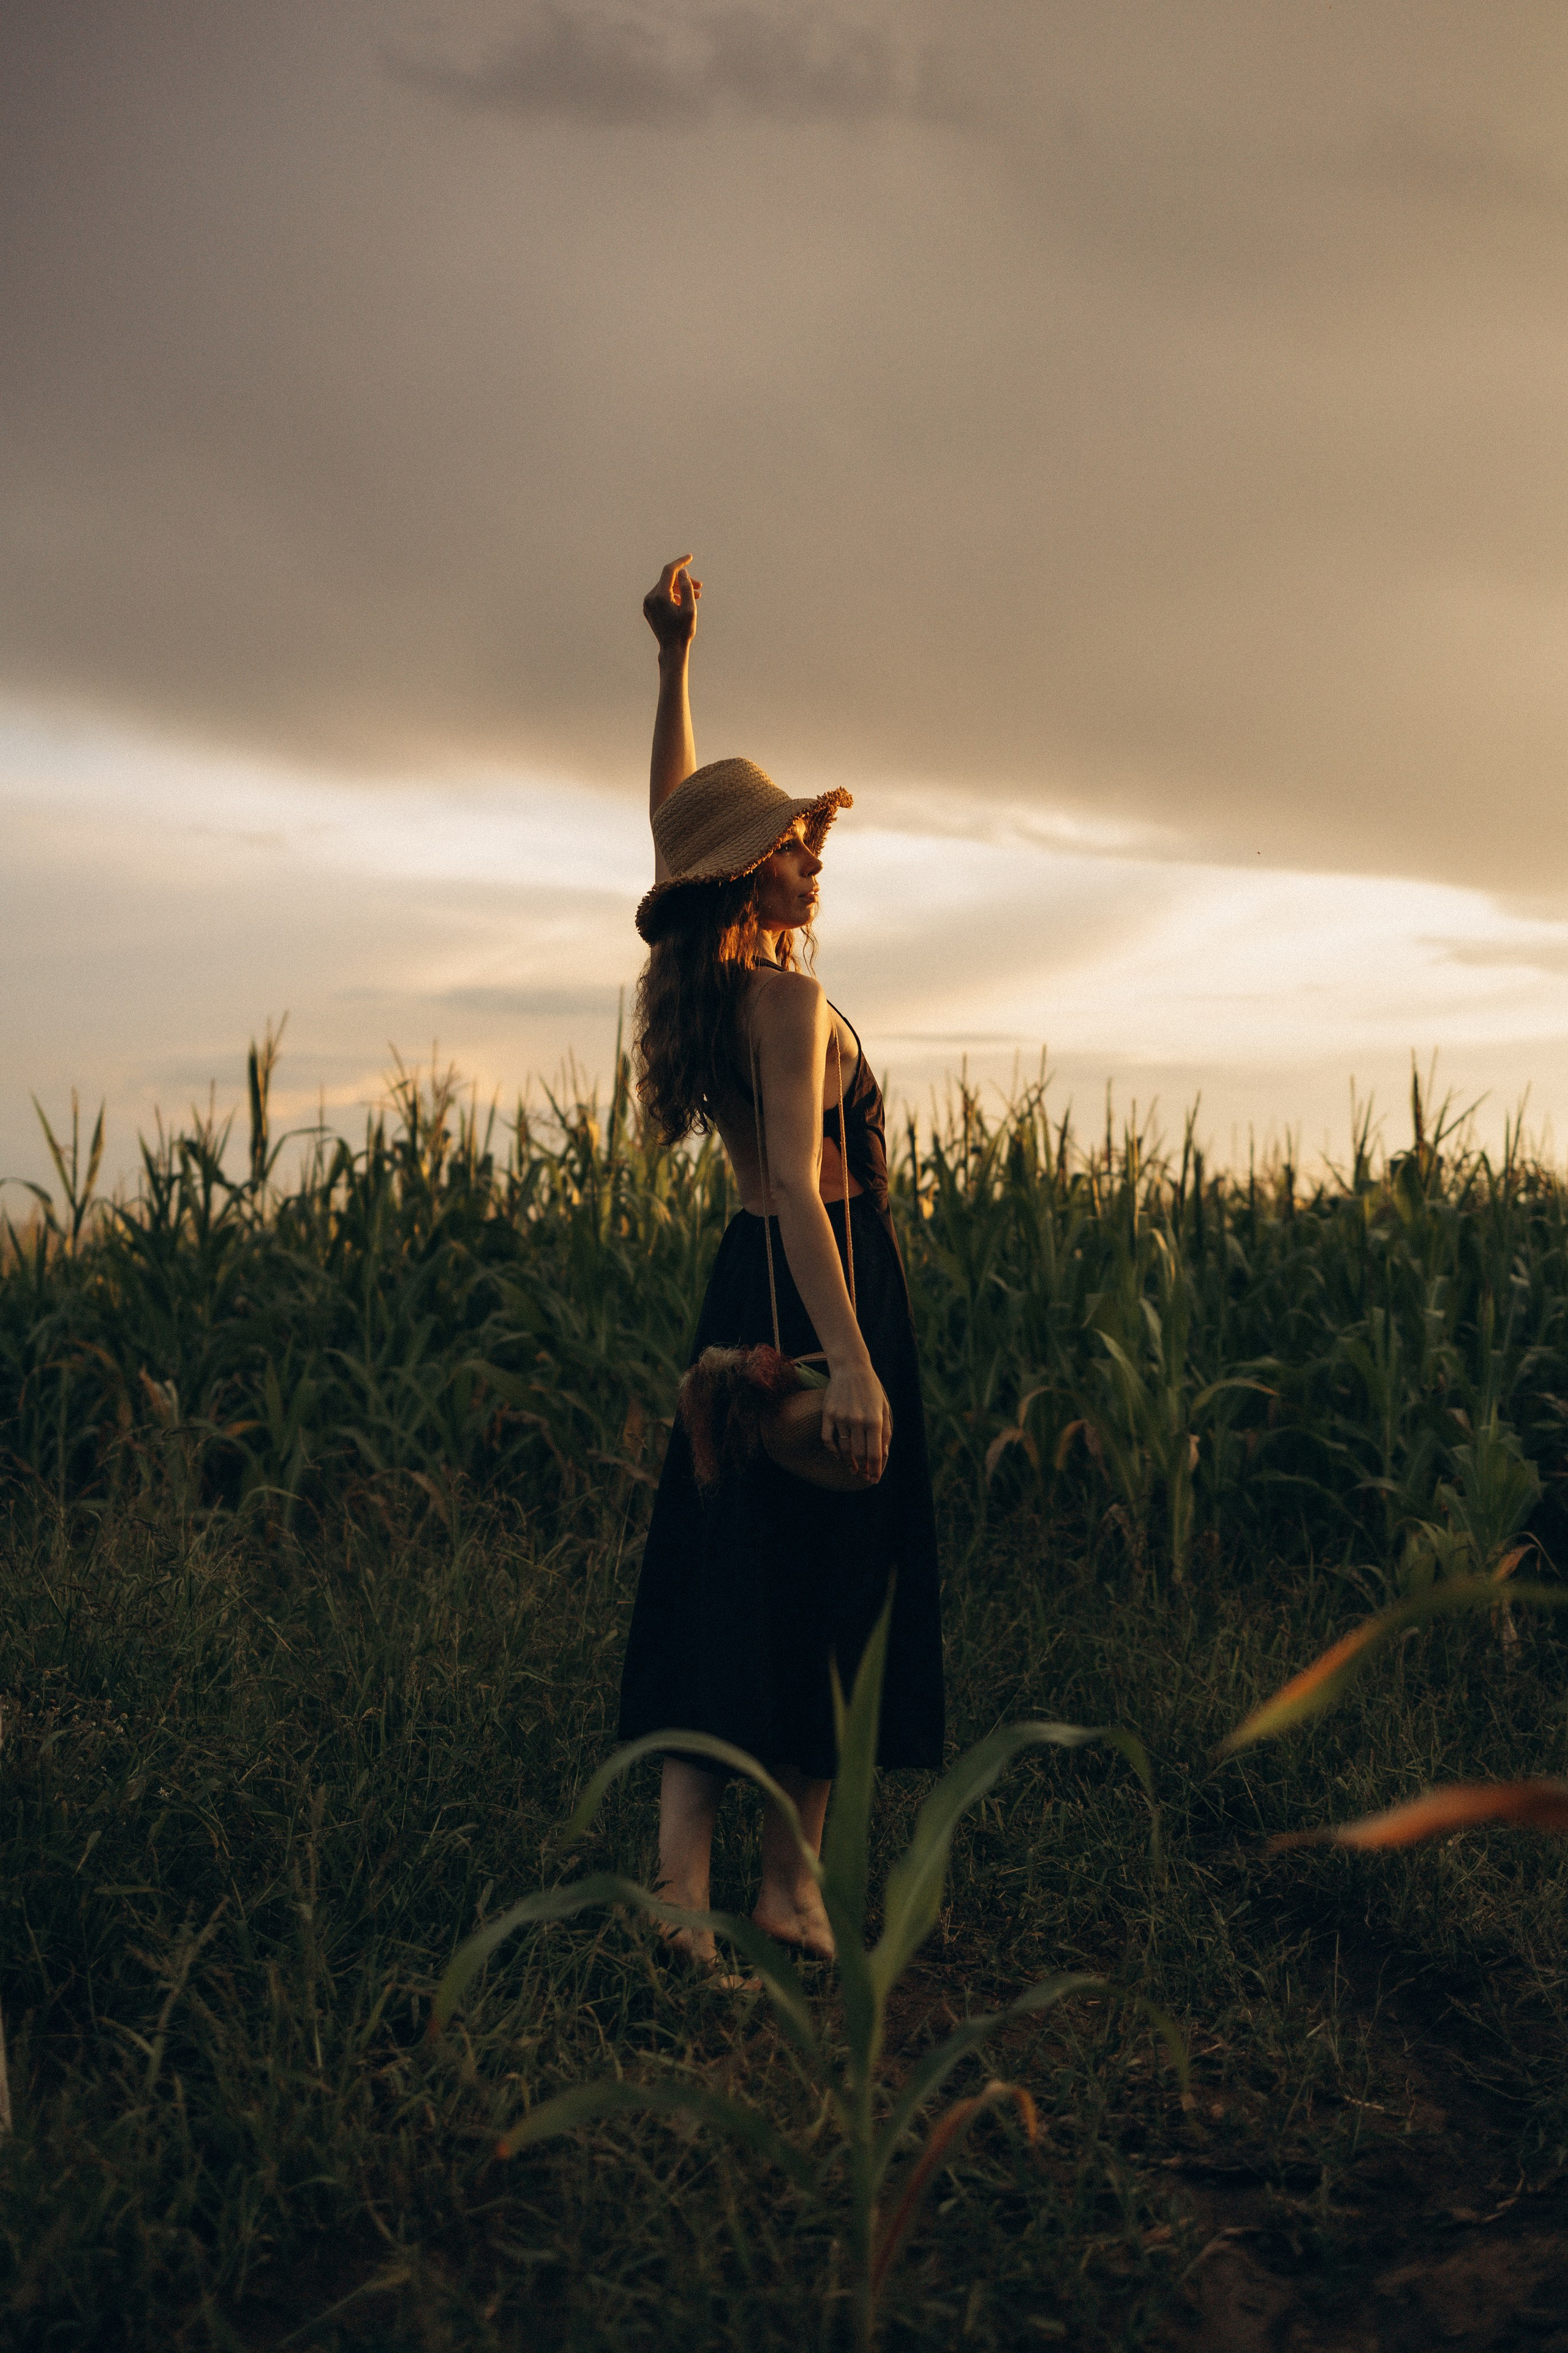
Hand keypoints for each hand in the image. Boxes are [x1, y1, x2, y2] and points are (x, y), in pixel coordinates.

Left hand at [643, 554, 701, 652]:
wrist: (672, 649)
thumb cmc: (683, 631)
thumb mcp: (690, 609)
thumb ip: (687, 588)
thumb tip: (682, 572)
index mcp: (660, 596)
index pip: (669, 571)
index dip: (680, 562)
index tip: (690, 557)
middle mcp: (651, 597)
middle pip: (668, 580)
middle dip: (685, 581)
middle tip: (700, 587)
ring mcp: (648, 603)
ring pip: (665, 587)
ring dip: (680, 589)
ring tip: (696, 595)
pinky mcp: (648, 609)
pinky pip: (661, 596)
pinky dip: (673, 595)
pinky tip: (683, 601)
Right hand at [821, 1358, 892, 1483]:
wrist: (851, 1368)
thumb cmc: (871, 1389)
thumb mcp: (884, 1408)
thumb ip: (885, 1432)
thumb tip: (883, 1455)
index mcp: (874, 1420)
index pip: (874, 1454)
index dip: (874, 1470)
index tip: (874, 1479)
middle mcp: (857, 1420)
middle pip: (859, 1454)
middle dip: (862, 1469)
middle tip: (863, 1476)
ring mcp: (841, 1417)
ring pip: (843, 1449)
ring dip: (848, 1462)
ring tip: (852, 1469)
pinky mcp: (828, 1414)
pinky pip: (827, 1439)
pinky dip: (833, 1451)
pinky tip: (839, 1456)